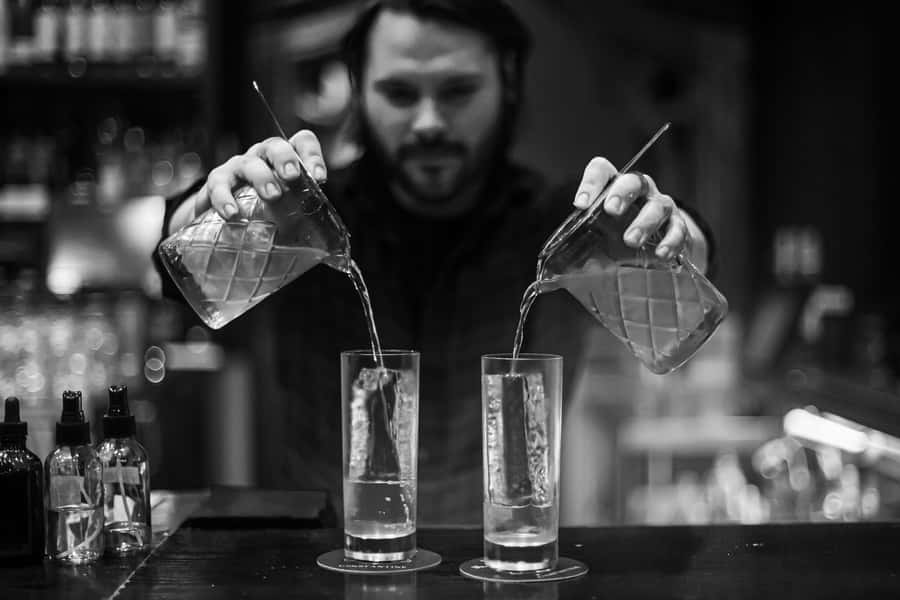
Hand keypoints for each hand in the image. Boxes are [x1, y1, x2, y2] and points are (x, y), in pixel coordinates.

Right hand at [168, 130, 327, 233]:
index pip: (301, 143)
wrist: (223, 223)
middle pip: (275, 146)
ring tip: (272, 195)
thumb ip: (304, 224)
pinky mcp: (217, 181)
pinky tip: (232, 214)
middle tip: (292, 176)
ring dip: (262, 177)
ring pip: (250, 163)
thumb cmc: (264, 216)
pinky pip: (218, 184)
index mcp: (286, 162)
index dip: (312, 155)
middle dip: (285, 158)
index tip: (319, 178)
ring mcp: (239, 167)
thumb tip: (328, 253)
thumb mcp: (287, 216)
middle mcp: (263, 158)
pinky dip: (225, 198)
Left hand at [572, 157, 707, 269]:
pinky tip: (661, 255)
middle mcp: (640, 192)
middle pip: (633, 181)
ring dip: (645, 222)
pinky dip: (671, 241)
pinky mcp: (679, 227)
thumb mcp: (597, 241)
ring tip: (631, 241)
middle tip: (611, 211)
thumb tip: (545, 281)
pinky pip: (679, 229)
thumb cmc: (619, 240)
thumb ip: (576, 252)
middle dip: (622, 194)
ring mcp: (661, 207)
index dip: (592, 182)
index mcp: (614, 189)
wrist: (658, 249)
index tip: (579, 204)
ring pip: (658, 205)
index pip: (603, 170)